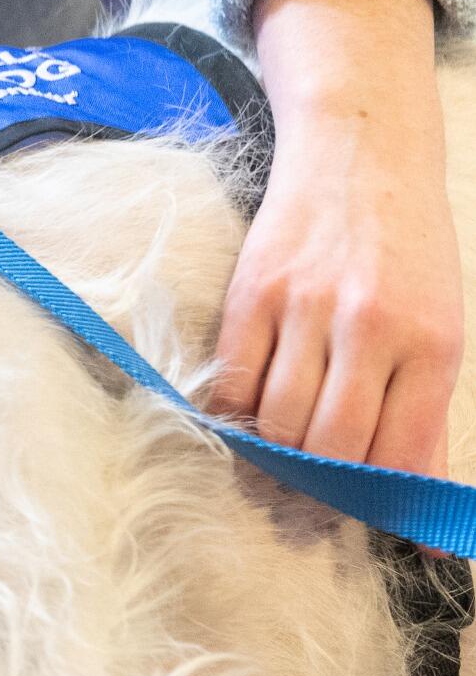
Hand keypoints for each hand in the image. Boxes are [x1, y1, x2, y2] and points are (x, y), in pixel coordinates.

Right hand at [210, 0, 461, 474]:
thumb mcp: (441, 332)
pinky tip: (247, 415)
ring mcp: (306, 307)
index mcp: (433, 344)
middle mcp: (371, 326)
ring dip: (275, 454)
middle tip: (309, 504)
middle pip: (331, 447)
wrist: (361, 155)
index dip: (378, 504)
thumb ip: (426, 422)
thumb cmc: (408, 253)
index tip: (363, 519)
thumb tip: (431, 520)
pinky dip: (235, 412)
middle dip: (318, 490)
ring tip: (279, 459)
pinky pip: (234, 379)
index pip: (399, 456)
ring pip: (278, 421)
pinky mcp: (253, 290)